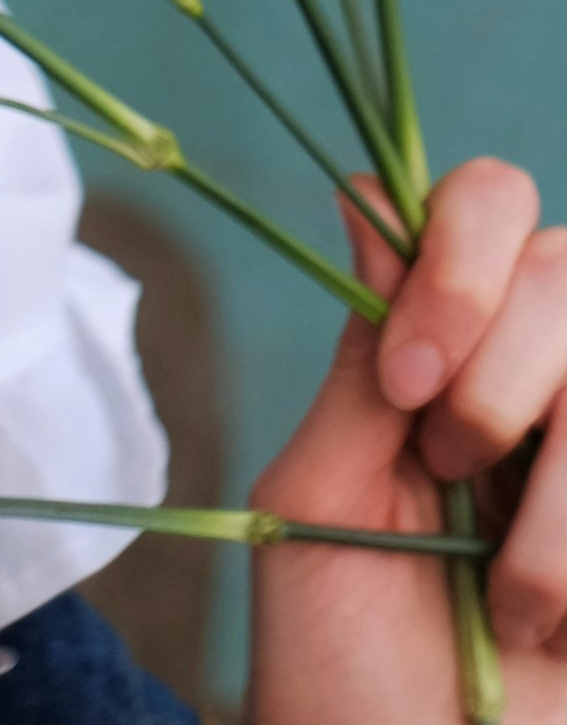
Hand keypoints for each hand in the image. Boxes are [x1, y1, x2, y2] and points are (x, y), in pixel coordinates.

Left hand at [247, 163, 566, 720]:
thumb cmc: (346, 670)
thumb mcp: (324, 505)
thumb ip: (361, 363)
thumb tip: (363, 195)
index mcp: (446, 357)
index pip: (487, 206)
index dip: (457, 265)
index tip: (408, 381)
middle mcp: (540, 389)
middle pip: (565, 272)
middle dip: (500, 380)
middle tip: (449, 474)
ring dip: (557, 508)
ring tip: (506, 604)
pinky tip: (554, 630)